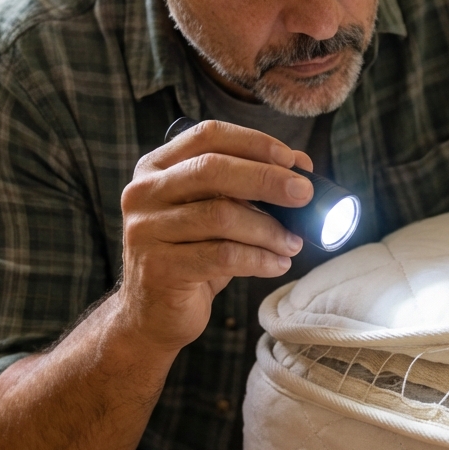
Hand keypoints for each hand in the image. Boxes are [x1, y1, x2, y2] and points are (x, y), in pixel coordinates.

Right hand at [117, 120, 314, 353]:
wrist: (152, 314)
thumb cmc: (192, 255)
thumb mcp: (218, 213)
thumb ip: (249, 185)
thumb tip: (301, 164)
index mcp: (157, 167)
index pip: (208, 135)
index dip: (254, 143)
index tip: (291, 160)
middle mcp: (144, 192)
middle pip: (212, 170)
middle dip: (267, 179)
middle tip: (304, 194)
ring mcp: (145, 230)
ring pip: (221, 216)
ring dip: (269, 229)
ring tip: (293, 242)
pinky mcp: (158, 267)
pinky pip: (222, 256)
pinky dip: (259, 259)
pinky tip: (277, 264)